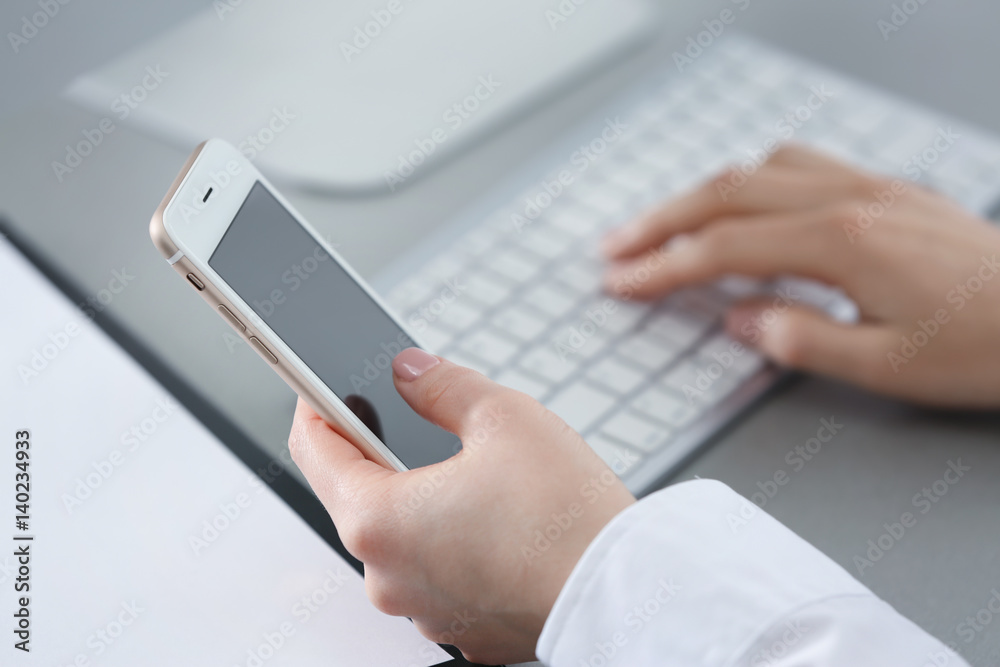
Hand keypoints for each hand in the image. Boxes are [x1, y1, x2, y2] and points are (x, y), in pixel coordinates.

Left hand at [289, 348, 634, 664]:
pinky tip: (498, 521)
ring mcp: (425, 610)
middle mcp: (388, 577)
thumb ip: (440, 386)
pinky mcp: (463, 628)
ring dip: (422, 502)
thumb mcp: (502, 416)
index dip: (316, 408)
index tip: (322, 389)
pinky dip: (454, 544)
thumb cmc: (566, 514)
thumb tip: (411, 372)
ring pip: (402, 538)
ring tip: (474, 474)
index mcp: (379, 520)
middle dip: (380, 455)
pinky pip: (439, 574)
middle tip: (414, 421)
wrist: (624, 590)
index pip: (314, 451)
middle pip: (357, 497)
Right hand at [602, 144, 999, 407]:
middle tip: (612, 247)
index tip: (619, 283)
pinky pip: (799, 163)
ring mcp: (868, 185)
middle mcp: (847, 199)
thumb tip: (737, 320)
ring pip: (759, 170)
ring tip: (662, 225)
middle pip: (726, 196)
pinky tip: (742, 201)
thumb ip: (799, 340)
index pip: (723, 250)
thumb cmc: (984, 347)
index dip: (663, 267)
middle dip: (660, 222)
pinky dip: (751, 180)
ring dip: (700, 195)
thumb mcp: (885, 366)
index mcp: (840, 243)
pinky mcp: (885, 188)